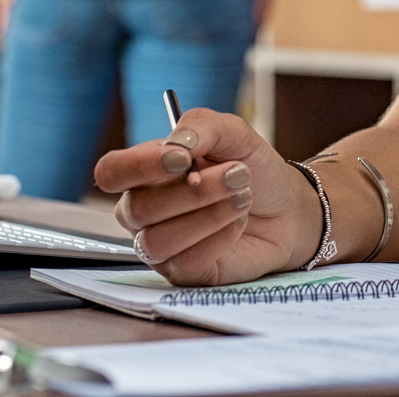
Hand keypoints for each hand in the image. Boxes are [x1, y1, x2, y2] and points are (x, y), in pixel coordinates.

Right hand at [94, 107, 314, 286]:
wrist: (287, 207)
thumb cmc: (252, 168)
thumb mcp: (234, 132)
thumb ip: (202, 125)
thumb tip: (176, 143)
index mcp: (146, 172)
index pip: (111, 171)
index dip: (139, 166)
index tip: (182, 158)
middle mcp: (144, 211)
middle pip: (137, 208)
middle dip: (194, 190)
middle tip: (239, 173)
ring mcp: (160, 245)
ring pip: (157, 241)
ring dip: (208, 214)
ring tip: (243, 196)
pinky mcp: (184, 273)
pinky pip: (186, 262)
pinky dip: (219, 237)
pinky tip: (238, 222)